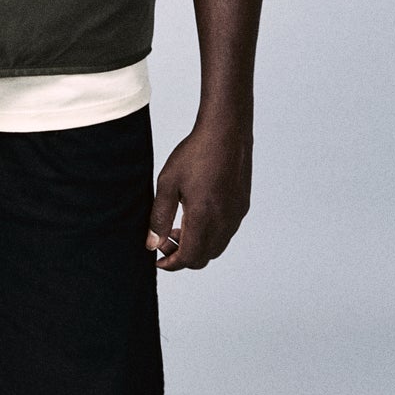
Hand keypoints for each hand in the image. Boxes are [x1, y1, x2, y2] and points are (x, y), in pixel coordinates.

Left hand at [146, 115, 251, 271]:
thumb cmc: (195, 153)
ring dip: (197, 245)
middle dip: (182, 256)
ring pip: (216, 247)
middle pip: (203, 258)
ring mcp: (236, 215)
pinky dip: (210, 234)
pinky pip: (226, 232)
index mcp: (205, 218)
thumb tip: (151, 244)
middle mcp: (225, 222)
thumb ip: (159, 217)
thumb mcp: (167, 184)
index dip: (171, 263)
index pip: (189, 258)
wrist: (226, 131)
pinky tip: (197, 215)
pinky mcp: (242, 205)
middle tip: (164, 240)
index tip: (157, 259)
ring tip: (179, 227)